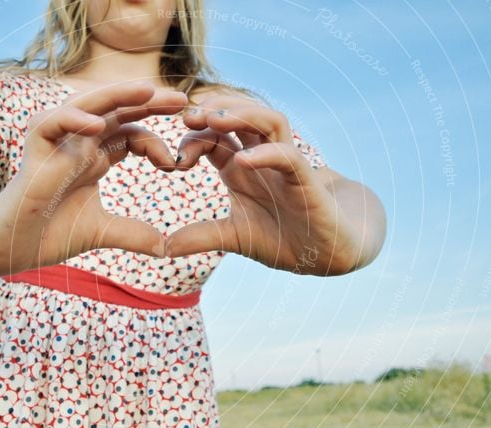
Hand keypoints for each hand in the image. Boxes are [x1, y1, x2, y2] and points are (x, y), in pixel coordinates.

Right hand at [0, 82, 187, 274]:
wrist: (10, 248)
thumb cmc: (48, 234)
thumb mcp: (102, 233)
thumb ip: (133, 235)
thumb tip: (165, 248)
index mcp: (94, 158)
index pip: (130, 133)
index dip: (155, 140)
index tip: (177, 162)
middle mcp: (77, 143)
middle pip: (116, 111)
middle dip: (148, 102)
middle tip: (182, 100)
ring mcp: (56, 143)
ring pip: (87, 106)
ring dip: (117, 96)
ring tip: (148, 91)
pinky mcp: (33, 149)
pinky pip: (52, 122)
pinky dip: (74, 119)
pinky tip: (99, 125)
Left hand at [167, 95, 363, 275]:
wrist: (328, 254)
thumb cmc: (285, 239)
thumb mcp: (234, 238)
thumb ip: (201, 237)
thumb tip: (162, 249)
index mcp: (240, 168)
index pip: (214, 136)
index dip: (193, 137)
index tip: (174, 157)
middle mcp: (262, 159)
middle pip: (239, 116)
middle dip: (213, 111)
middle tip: (187, 116)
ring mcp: (286, 164)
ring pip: (267, 121)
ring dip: (241, 115)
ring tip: (213, 119)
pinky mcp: (307, 180)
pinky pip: (288, 156)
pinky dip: (266, 154)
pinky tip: (243, 161)